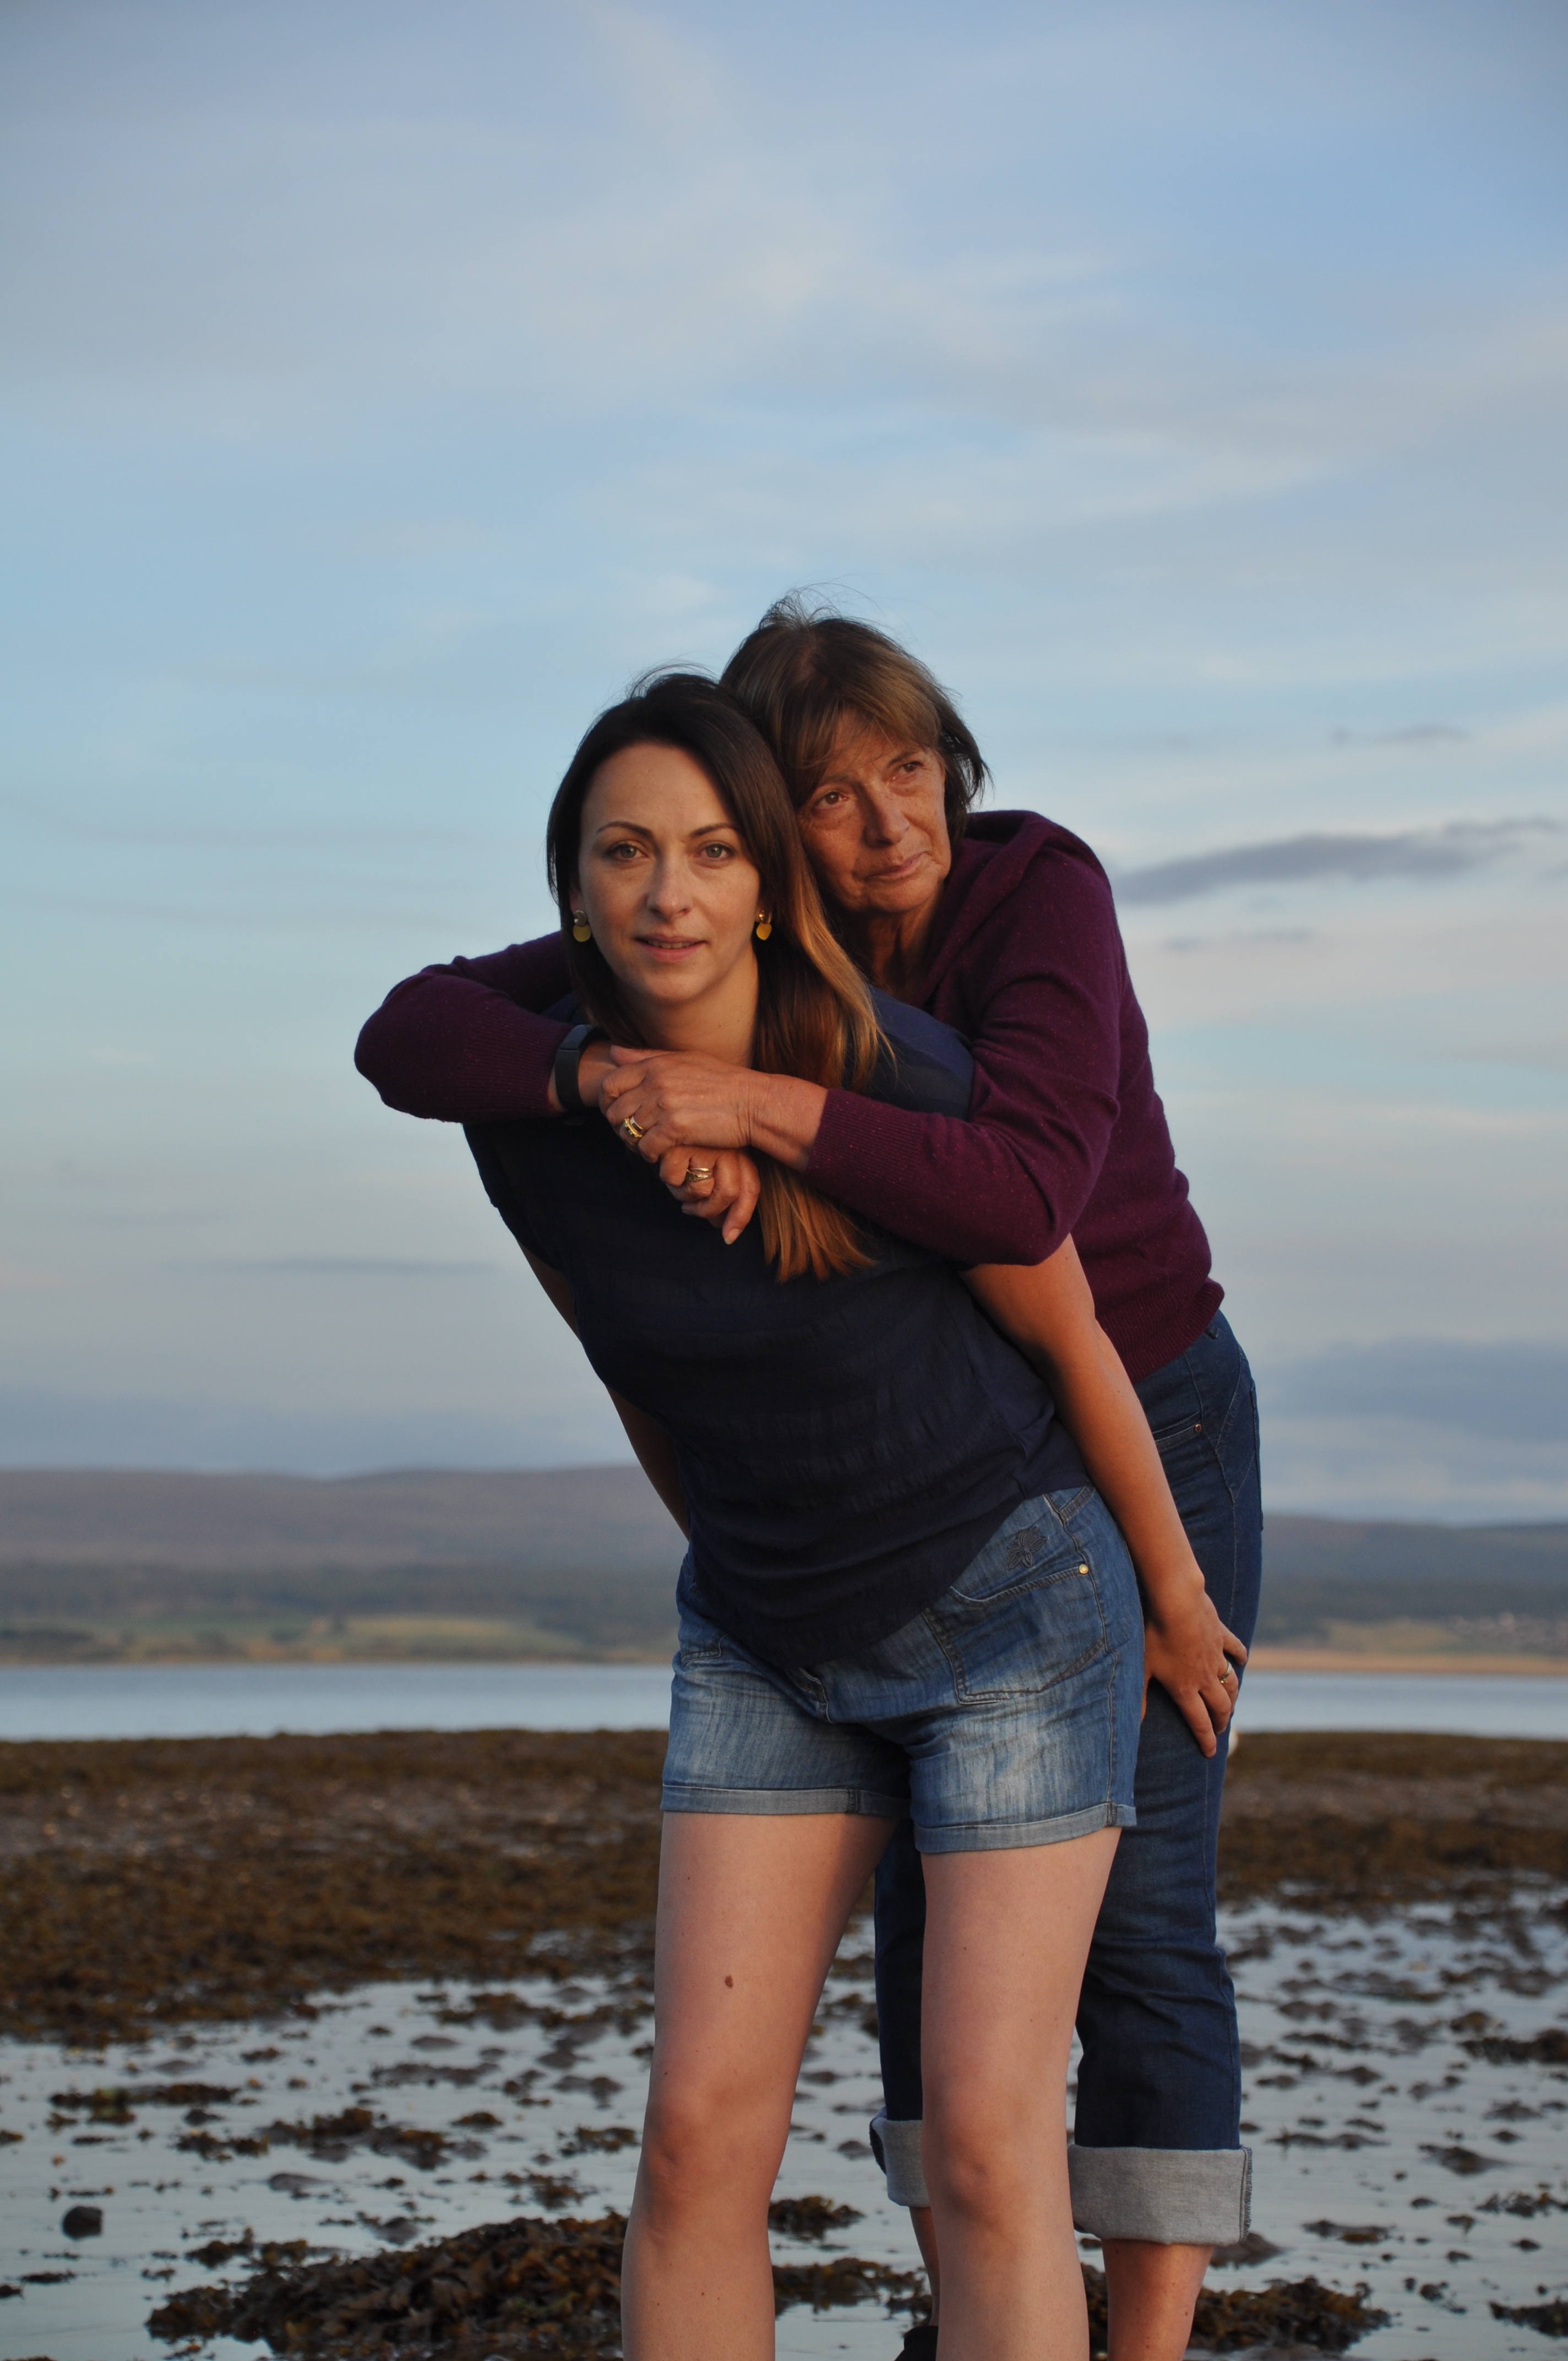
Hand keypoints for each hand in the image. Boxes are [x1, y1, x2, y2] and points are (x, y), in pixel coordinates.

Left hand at [600, 1047, 760, 1157]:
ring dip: (636, 1143)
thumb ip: (647, 1057)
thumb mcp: (684, 1060)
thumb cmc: (723, 1081)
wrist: (753, 1102)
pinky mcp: (675, 1127)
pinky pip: (646, 1148)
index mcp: (656, 1064)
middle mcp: (656, 1082)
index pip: (610, 1084)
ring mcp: (664, 1104)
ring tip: (650, 1145)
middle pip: (615, 1112)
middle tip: (636, 1136)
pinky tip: (663, 1153)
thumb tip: (613, 1053)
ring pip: (629, 1132)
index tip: (619, 1115)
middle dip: (620, 1128)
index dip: (608, 1104)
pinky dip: (651, 1155)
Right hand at [657, 1147, 763, 1244]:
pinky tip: (664, 1163)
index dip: (740, 1217)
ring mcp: (704, 1146)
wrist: (670, 1103)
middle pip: (726, 1195)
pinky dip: (668, 1178)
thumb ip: (722, 1188)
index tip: (728, 1237)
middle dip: (706, 1211)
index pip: (750, 1188)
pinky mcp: (679, 1144)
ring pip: (699, 1190)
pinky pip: (675, 1179)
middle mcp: (726, 1147)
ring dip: (685, 1195)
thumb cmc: (692, 1137)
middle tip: (690, 1209)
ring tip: (676, 1182)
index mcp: (740, 1149)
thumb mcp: (714, 1156)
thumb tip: (726, 1233)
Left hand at [1140, 1579, 1248, 1757]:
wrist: (1176, 1601)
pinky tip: (1241, 1660)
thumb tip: (1134, 1725)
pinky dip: (1239, 1656)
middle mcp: (1205, 1676)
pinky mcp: (1220, 1635)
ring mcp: (1216, 1655)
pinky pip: (1235, 1648)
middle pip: (1219, 1706)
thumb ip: (1139, 1698)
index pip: (1199, 1722)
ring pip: (1231, 1682)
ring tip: (1231, 1704)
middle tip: (1223, 1730)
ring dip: (1232, 1696)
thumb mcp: (1141, 1667)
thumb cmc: (1153, 1634)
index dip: (1206, 1739)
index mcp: (1185, 1688)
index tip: (1210, 1752)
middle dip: (1222, 1721)